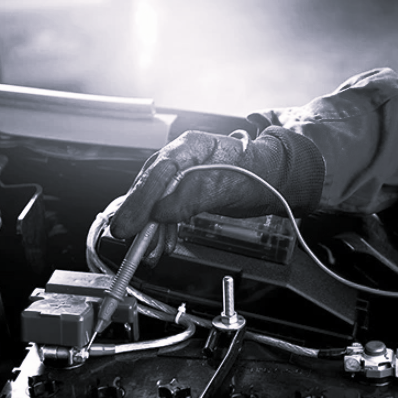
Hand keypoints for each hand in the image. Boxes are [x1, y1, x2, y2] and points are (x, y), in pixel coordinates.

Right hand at [110, 127, 323, 258]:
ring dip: (151, 228)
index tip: (131, 222)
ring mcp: (181, 174)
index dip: (141, 197)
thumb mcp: (228, 186)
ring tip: (150, 251)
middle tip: (126, 235)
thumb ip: (193, 197)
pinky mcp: (184, 191)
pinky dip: (163, 229)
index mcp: (191, 146)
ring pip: (156, 200)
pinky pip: (166, 210)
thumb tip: (162, 212)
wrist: (272, 180)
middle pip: (150, 185)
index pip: (159, 171)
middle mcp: (181, 157)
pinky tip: (164, 244)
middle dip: (138, 214)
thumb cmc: (256, 174)